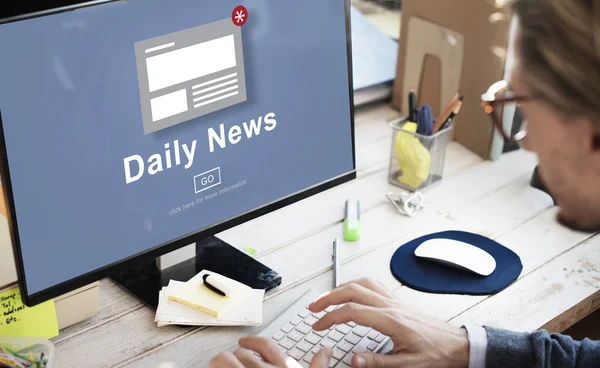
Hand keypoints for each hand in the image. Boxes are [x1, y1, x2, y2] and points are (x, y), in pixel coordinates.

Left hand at [209, 336, 332, 367]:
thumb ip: (318, 367)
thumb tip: (326, 351)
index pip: (265, 345)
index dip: (252, 342)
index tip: (243, 342)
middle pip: (241, 353)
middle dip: (236, 357)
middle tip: (234, 363)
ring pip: (223, 360)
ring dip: (221, 363)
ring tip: (220, 367)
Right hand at [308, 278, 469, 367]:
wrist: (457, 345)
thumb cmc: (436, 354)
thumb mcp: (407, 365)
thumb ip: (378, 362)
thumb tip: (353, 360)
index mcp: (391, 320)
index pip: (352, 311)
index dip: (330, 317)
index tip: (318, 325)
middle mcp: (391, 306)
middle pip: (352, 290)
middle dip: (329, 297)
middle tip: (313, 307)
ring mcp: (394, 301)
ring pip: (362, 283)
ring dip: (341, 288)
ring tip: (326, 298)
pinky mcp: (398, 302)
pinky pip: (373, 285)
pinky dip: (356, 285)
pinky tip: (351, 291)